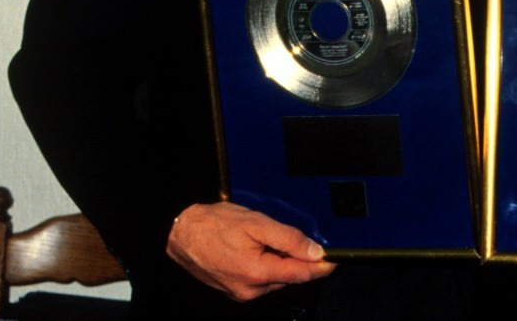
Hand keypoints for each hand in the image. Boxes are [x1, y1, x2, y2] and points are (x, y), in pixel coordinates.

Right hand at [166, 201, 335, 301]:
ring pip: (275, 278)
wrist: (180, 234)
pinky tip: (257, 248)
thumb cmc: (213, 225)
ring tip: (267, 238)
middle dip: (299, 260)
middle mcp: (250, 290)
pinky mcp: (234, 290)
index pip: (301, 274)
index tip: (337, 259)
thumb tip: (315, 251)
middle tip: (300, 237)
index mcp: (257, 273)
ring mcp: (241, 293)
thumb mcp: (256, 223)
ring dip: (281, 262)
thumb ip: (288, 238)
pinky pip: (261, 280)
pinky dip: (266, 266)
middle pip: (289, 277)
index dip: (322, 266)